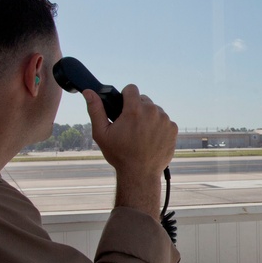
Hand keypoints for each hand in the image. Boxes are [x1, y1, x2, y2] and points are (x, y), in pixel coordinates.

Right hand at [85, 85, 177, 215]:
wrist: (140, 174)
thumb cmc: (119, 154)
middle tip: (131, 126)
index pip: (131, 88)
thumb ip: (95, 110)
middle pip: (143, 100)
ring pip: (155, 110)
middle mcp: (152, 111)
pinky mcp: (173, 129)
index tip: (123, 107)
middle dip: (137, 108)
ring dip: (148, 117)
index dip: (125, 96)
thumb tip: (88, 92)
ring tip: (141, 134)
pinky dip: (158, 127)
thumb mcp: (101, 133)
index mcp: (134, 110)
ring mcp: (165, 120)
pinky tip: (151, 139)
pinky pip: (164, 121)